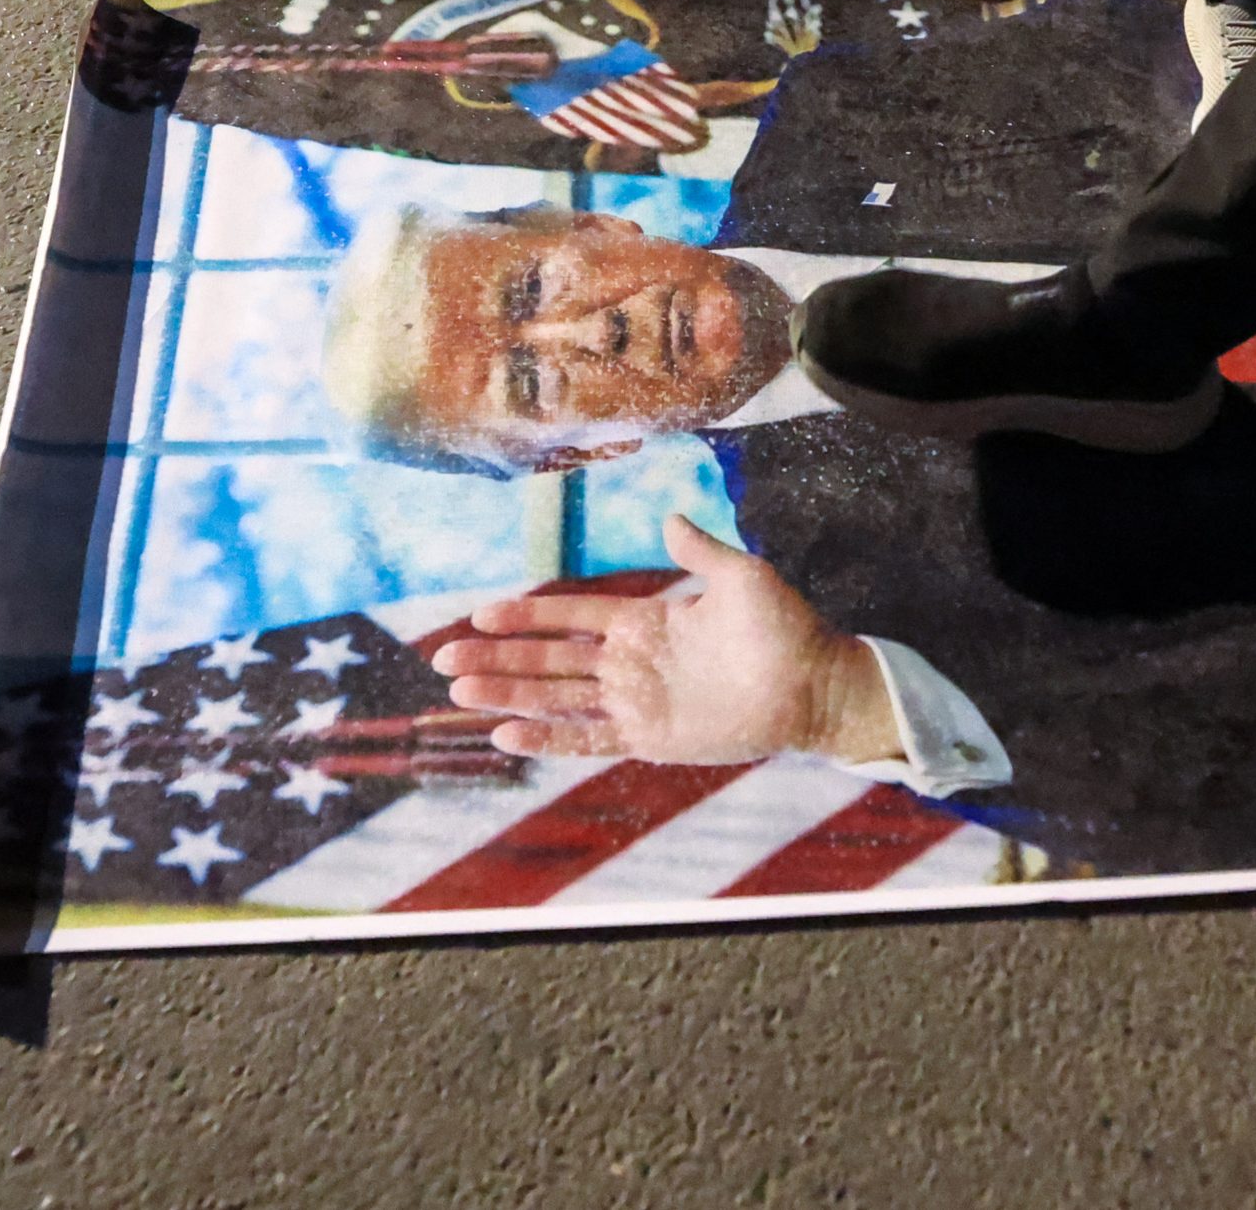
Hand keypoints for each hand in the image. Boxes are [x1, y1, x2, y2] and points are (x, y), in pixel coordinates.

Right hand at [433, 514, 901, 766]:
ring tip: (459, 690)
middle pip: (549, 659)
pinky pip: (588, 739)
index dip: (526, 614)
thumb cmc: (783, 627)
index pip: (571, 615)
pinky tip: (506, 732)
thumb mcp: (742, 576)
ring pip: (557, 698)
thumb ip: (700, 552)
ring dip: (508, 694)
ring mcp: (636, 701)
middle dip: (497, 656)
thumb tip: (669, 517)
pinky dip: (548, 738)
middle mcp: (631, 661)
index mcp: (646, 620)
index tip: (480, 611)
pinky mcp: (649, 737)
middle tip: (442, 657)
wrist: (813, 685)